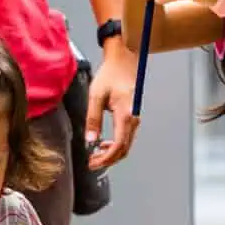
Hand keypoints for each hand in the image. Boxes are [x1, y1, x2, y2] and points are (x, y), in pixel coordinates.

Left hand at [86, 44, 139, 170]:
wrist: (123, 60)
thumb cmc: (110, 74)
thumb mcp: (96, 95)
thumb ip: (92, 119)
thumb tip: (90, 139)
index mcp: (125, 115)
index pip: (118, 146)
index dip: (105, 158)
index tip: (93, 163)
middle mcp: (133, 119)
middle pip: (124, 149)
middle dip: (108, 160)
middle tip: (92, 163)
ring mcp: (134, 118)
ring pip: (126, 145)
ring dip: (111, 154)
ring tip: (95, 155)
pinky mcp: (132, 116)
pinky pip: (126, 137)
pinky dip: (115, 145)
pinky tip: (103, 144)